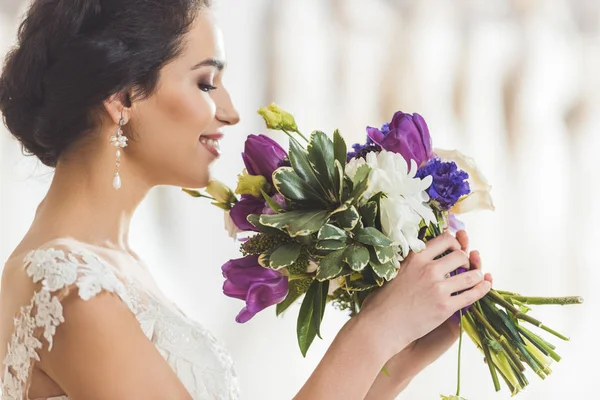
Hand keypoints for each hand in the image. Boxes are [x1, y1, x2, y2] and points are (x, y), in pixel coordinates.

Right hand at [386, 231, 492, 380]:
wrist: (381, 326)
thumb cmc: (382, 301)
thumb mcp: (394, 271)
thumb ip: (411, 262)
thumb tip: (423, 254)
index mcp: (416, 258)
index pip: (444, 239)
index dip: (454, 242)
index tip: (455, 247)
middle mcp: (429, 269)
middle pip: (460, 255)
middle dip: (465, 258)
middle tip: (464, 264)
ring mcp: (438, 289)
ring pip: (470, 274)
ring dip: (476, 273)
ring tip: (476, 275)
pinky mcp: (445, 307)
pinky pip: (472, 295)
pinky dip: (482, 288)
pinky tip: (486, 285)